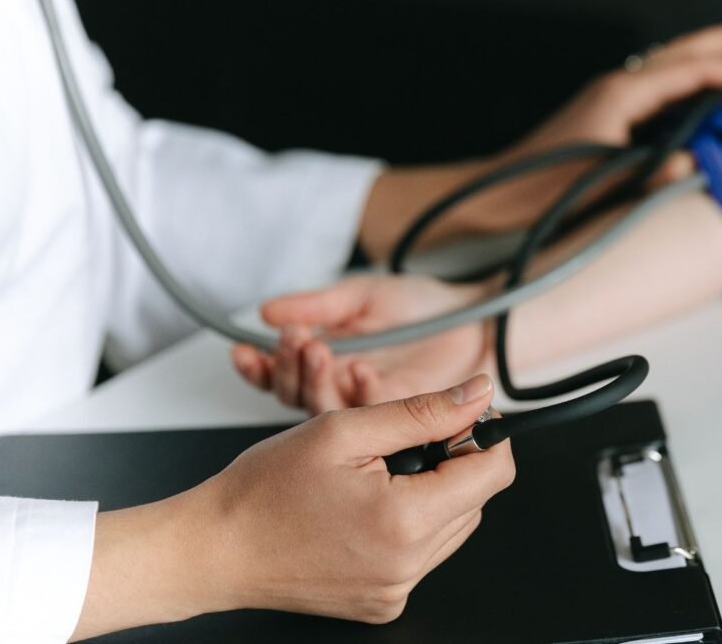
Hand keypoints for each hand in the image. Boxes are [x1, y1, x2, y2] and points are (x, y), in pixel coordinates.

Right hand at [73, 376, 514, 638]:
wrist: (214, 548)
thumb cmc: (263, 490)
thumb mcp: (344, 430)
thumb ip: (422, 411)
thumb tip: (477, 395)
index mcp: (404, 522)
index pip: (494, 474)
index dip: (484, 437)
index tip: (461, 417)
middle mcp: (408, 566)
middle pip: (475, 500)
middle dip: (451, 464)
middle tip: (396, 445)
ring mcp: (396, 590)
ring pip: (452, 526)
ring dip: (431, 495)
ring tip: (374, 478)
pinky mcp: (383, 602)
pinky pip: (423, 555)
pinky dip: (408, 526)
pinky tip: (365, 510)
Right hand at [232, 275, 492, 411]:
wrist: (475, 317)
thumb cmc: (423, 307)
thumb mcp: (362, 296)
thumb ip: (318, 305)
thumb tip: (266, 312)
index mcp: (328, 365)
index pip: (281, 375)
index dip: (262, 365)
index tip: (246, 348)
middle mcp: (344, 394)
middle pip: (297, 398)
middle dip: (289, 368)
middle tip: (297, 340)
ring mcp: (370, 414)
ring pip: (328, 412)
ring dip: (318, 381)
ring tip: (320, 349)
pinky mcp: (400, 425)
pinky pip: (372, 418)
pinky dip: (362, 392)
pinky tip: (361, 369)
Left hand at [356, 11, 721, 259]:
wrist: (490, 198)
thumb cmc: (533, 192)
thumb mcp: (598, 186)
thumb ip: (649, 176)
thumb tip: (694, 165)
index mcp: (618, 96)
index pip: (691, 73)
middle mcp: (615, 89)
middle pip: (683, 52)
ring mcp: (609, 100)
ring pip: (671, 65)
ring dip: (709, 54)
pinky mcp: (606, 117)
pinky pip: (659, 86)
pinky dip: (688, 79)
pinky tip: (700, 92)